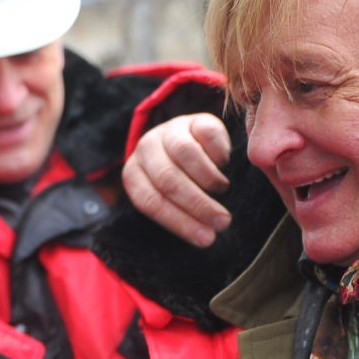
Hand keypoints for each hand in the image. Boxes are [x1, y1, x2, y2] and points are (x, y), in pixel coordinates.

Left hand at [122, 112, 233, 245]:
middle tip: (222, 222)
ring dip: (208, 178)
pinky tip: (225, 167)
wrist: (193, 144)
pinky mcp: (196, 119)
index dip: (179, 222)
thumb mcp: (170, 201)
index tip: (206, 239)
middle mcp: (146, 148)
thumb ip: (178, 214)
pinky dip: (219, 155)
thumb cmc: (182, 183)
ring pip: (185, 153)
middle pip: (167, 178)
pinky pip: (207, 136)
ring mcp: (170, 130)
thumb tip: (206, 237)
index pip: (150, 201)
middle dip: (197, 204)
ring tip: (223, 191)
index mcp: (134, 174)